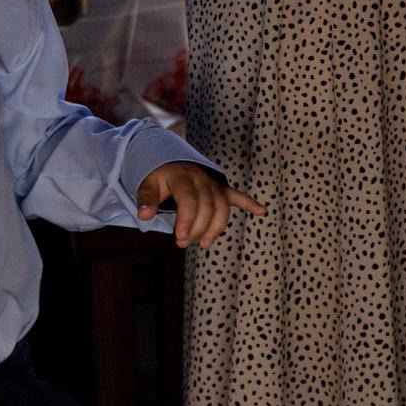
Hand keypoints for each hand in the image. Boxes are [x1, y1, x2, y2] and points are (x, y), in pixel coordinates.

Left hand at [136, 163, 264, 248]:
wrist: (169, 160)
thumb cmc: (158, 177)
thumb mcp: (146, 184)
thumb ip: (146, 199)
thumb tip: (144, 216)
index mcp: (182, 176)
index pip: (190, 200)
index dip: (187, 220)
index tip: (180, 238)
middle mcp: (201, 178)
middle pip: (208, 206)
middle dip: (198, 228)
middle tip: (184, 243)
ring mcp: (213, 183)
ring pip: (223, 206)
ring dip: (217, 227)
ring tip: (205, 244)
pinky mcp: (221, 188)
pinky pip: (237, 195)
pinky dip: (249, 203)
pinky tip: (261, 211)